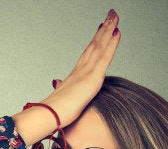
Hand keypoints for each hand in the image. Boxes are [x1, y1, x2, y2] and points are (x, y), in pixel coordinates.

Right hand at [41, 9, 120, 127]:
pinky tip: (117, 32)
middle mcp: (81, 68)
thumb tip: (56, 82)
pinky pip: (105, 56)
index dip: (97, 39)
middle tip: (111, 14)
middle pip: (95, 44)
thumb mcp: (60, 96)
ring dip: (108, 29)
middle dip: (104, 28)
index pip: (89, 53)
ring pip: (100, 45)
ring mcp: (87, 71)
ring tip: (115, 16)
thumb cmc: (54, 111)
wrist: (50, 115)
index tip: (103, 27)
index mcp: (76, 74)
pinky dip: (112, 43)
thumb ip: (60, 87)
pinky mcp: (93, 77)